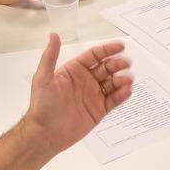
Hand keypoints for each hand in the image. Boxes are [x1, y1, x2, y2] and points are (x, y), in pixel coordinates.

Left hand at [23, 35, 132, 152]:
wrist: (45, 134)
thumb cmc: (41, 106)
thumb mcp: (43, 78)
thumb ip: (50, 56)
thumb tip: (54, 35)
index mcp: (74, 70)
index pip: (94, 56)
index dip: (107, 50)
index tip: (120, 46)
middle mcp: (86, 81)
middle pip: (106, 68)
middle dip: (117, 64)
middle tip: (126, 63)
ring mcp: (93, 95)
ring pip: (113, 83)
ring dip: (122, 79)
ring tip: (127, 79)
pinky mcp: (99, 110)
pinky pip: (114, 100)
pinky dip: (122, 95)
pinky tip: (127, 90)